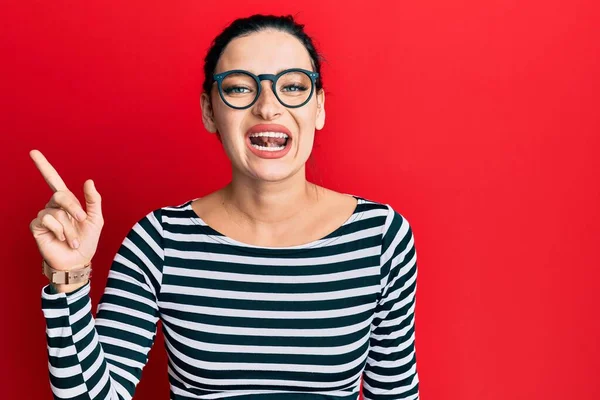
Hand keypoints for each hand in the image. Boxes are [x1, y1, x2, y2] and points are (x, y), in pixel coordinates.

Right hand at [29, 150, 103, 272]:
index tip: (33, 152)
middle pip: (61, 194)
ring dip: (70, 228)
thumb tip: (88, 180)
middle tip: (82, 220)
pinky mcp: (37, 227)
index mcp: (68, 202)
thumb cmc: (86, 241)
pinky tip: (61, 239)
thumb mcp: (95, 219)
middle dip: (74, 207)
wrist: (77, 261)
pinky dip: (60, 231)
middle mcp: (54, 206)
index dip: (44, 166)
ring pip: (57, 211)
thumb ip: (94, 200)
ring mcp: (44, 216)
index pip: (53, 180)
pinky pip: (48, 220)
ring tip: (73, 240)